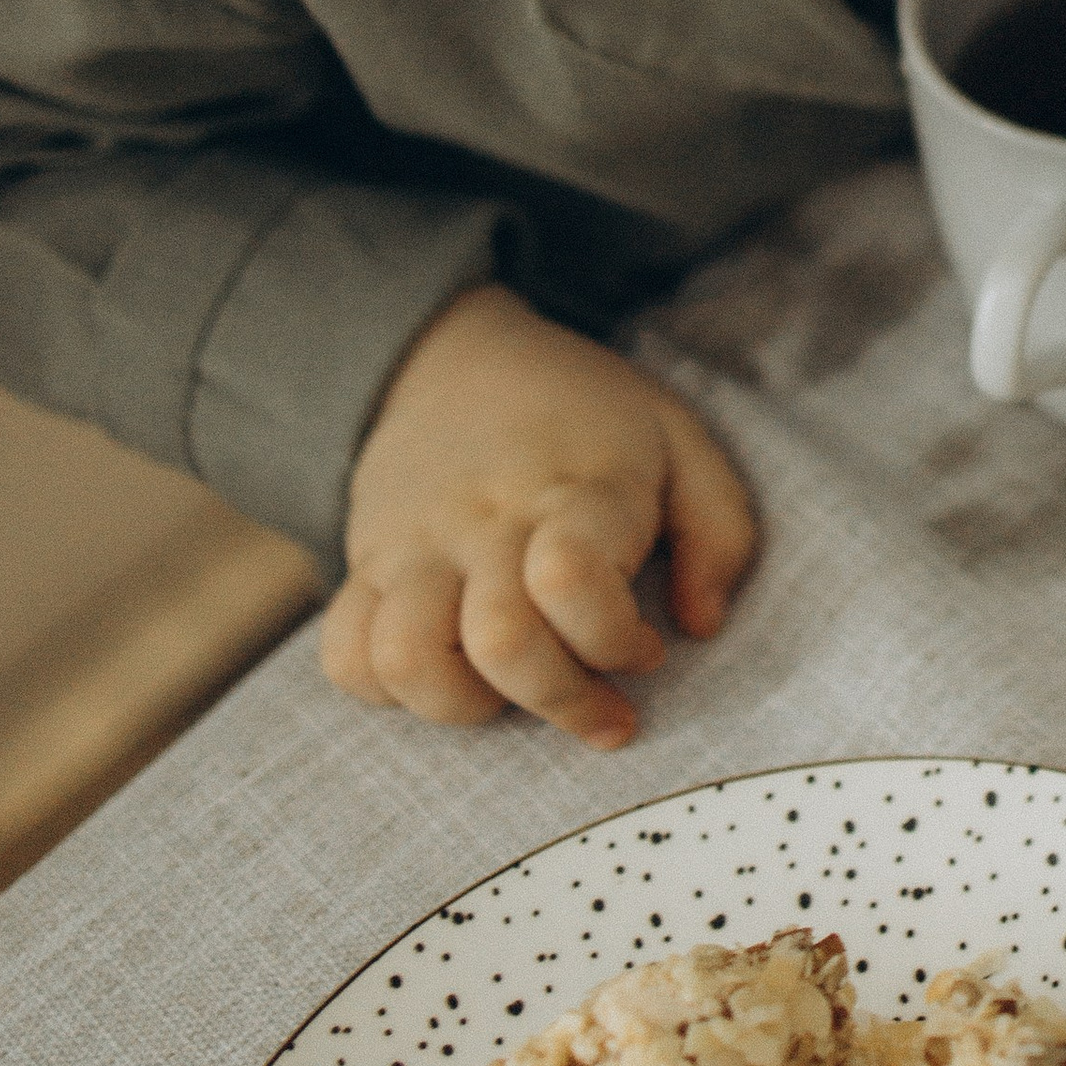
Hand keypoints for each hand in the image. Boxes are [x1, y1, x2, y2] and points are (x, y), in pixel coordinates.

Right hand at [320, 284, 756, 745]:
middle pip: (499, 642)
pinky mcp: (365, 568)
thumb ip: (720, 532)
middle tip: (603, 703)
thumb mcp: (681, 440)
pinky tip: (450, 674)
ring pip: (407, 661)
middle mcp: (484, 520)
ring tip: (512, 690)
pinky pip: (345, 655)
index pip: (573, 580)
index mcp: (571, 487)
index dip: (617, 641)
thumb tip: (700, 626)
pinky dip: (388, 690)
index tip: (648, 645)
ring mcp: (414, 546)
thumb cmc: (587, 415)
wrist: (453, 357)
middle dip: (561, 698)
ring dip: (467, 708)